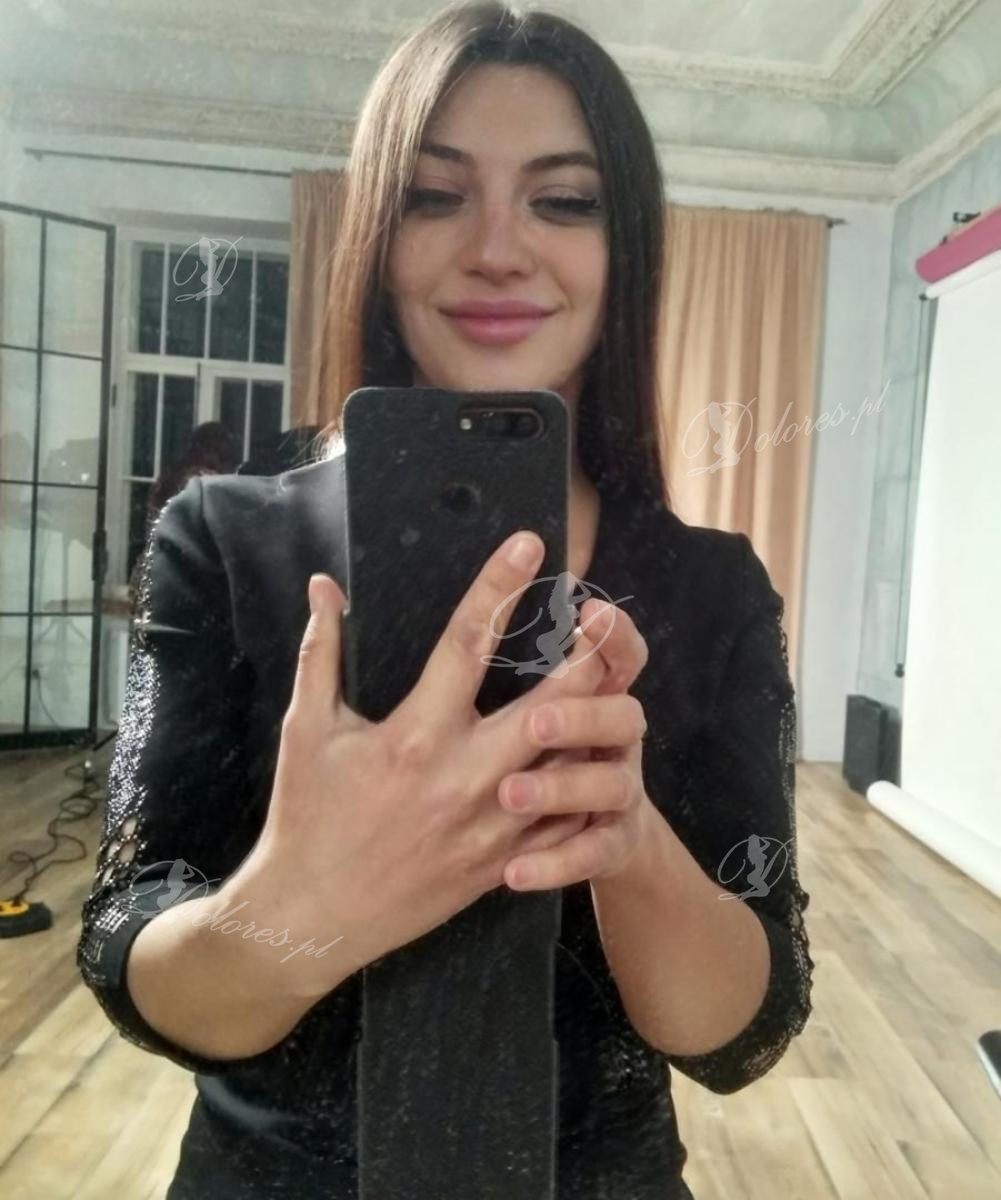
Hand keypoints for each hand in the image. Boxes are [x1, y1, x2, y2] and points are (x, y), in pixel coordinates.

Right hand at [229, 530, 619, 996]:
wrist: (311, 917)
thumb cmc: (307, 815)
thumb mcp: (306, 729)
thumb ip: (322, 652)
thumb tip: (324, 588)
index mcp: (415, 735)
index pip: (466, 642)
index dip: (500, 586)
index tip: (529, 544)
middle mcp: (464, 777)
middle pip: (551, 705)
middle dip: (588, 656)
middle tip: (607, 615)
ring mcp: (492, 826)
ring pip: (573, 766)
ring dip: (599, 720)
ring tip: (617, 680)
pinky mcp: (503, 863)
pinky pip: (567, 825)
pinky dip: (589, 788)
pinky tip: (600, 756)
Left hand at [498, 597, 656, 890]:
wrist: (589, 833)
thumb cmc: (529, 748)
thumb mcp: (515, 699)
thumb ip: (492, 654)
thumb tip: (424, 590)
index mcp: (587, 692)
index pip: (608, 653)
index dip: (609, 630)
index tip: (586, 607)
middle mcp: (609, 736)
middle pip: (617, 713)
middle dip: (581, 714)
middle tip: (537, 723)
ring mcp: (614, 792)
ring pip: (609, 783)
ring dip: (564, 787)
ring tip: (508, 794)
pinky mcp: (608, 844)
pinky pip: (591, 853)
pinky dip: (557, 862)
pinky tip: (512, 874)